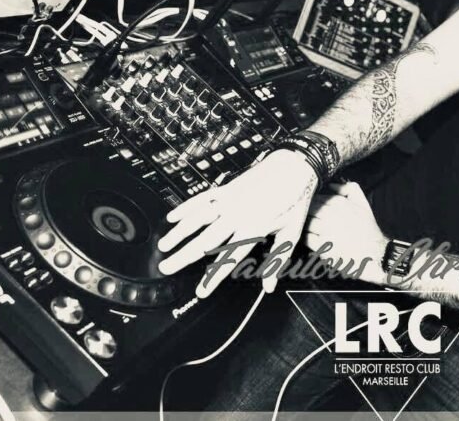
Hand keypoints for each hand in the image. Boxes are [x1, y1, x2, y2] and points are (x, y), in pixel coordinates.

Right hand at [157, 149, 317, 296]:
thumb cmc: (295, 199)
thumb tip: (269, 286)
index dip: (214, 277)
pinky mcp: (226, 188)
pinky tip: (172, 217)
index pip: (229, 259)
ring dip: (179, 233)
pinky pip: (202, 198)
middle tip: (166, 268)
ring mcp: (230, 200)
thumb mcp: (292, 232)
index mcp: (254, 228)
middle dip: (184, 256)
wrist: (295, 166)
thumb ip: (277, 261)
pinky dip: (186, 208)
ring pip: (198, 218)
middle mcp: (238, 215)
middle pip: (205, 240)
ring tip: (163, 246)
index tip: (201, 291)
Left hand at [303, 182, 388, 285]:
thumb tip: (331, 185)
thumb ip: (350, 189)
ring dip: (305, 224)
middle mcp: (331, 214)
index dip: (312, 201)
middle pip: (308, 208)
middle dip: (306, 212)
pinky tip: (310, 237)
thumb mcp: (363, 204)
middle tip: (309, 217)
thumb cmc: (368, 230)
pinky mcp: (322, 245)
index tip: (312, 206)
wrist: (374, 254)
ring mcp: (325, 230)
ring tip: (309, 227)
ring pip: (306, 221)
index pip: (316, 197)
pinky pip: (306, 237)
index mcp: (339, 202)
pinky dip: (306, 237)